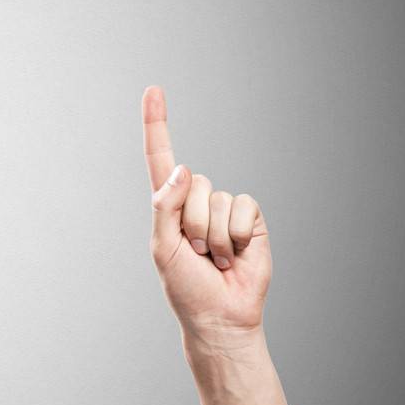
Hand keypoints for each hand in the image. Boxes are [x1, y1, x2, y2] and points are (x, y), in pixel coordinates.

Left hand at [143, 85, 270, 340]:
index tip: (153, 89)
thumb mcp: (162, 248)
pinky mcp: (251, 219)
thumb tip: (184, 168)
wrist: (222, 315)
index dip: (157, 123)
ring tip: (214, 258)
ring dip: (214, 236)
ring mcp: (225, 208)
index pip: (161, 157)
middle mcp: (197, 200)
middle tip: (195, 253)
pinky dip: (236, 236)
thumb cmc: (186, 286)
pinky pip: (244, 209)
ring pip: (218, 200)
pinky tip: (235, 255)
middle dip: (192, 224)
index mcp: (169, 204)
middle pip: (195, 184)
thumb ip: (166, 207)